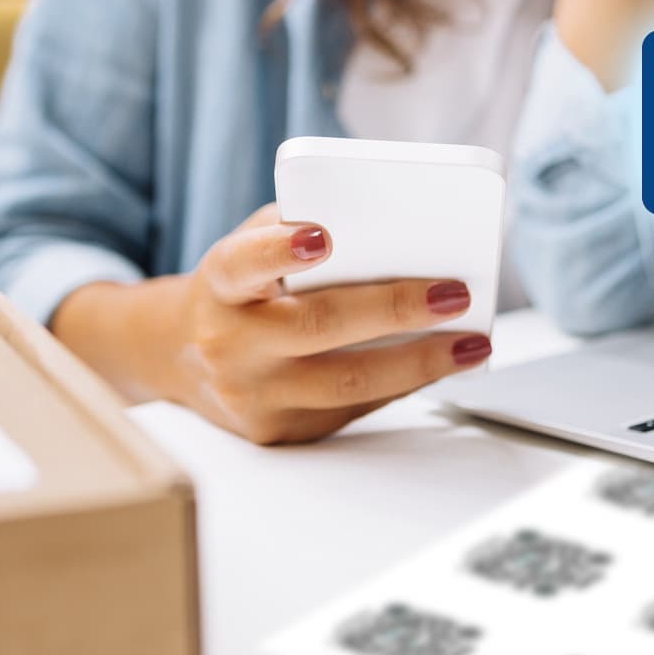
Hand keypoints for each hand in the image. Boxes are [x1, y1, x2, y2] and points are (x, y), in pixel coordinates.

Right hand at [166, 204, 491, 444]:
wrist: (182, 357)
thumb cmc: (239, 289)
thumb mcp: (248, 246)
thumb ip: (296, 228)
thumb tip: (385, 224)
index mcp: (220, 286)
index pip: (242, 264)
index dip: (278, 251)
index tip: (321, 237)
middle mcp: (229, 343)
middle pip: (317, 327)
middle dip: (394, 309)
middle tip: (453, 294)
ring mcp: (253, 395)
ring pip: (346, 382)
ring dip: (418, 363)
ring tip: (471, 344)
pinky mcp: (278, 430)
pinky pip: (351, 408)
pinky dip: (400, 384)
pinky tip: (436, 365)